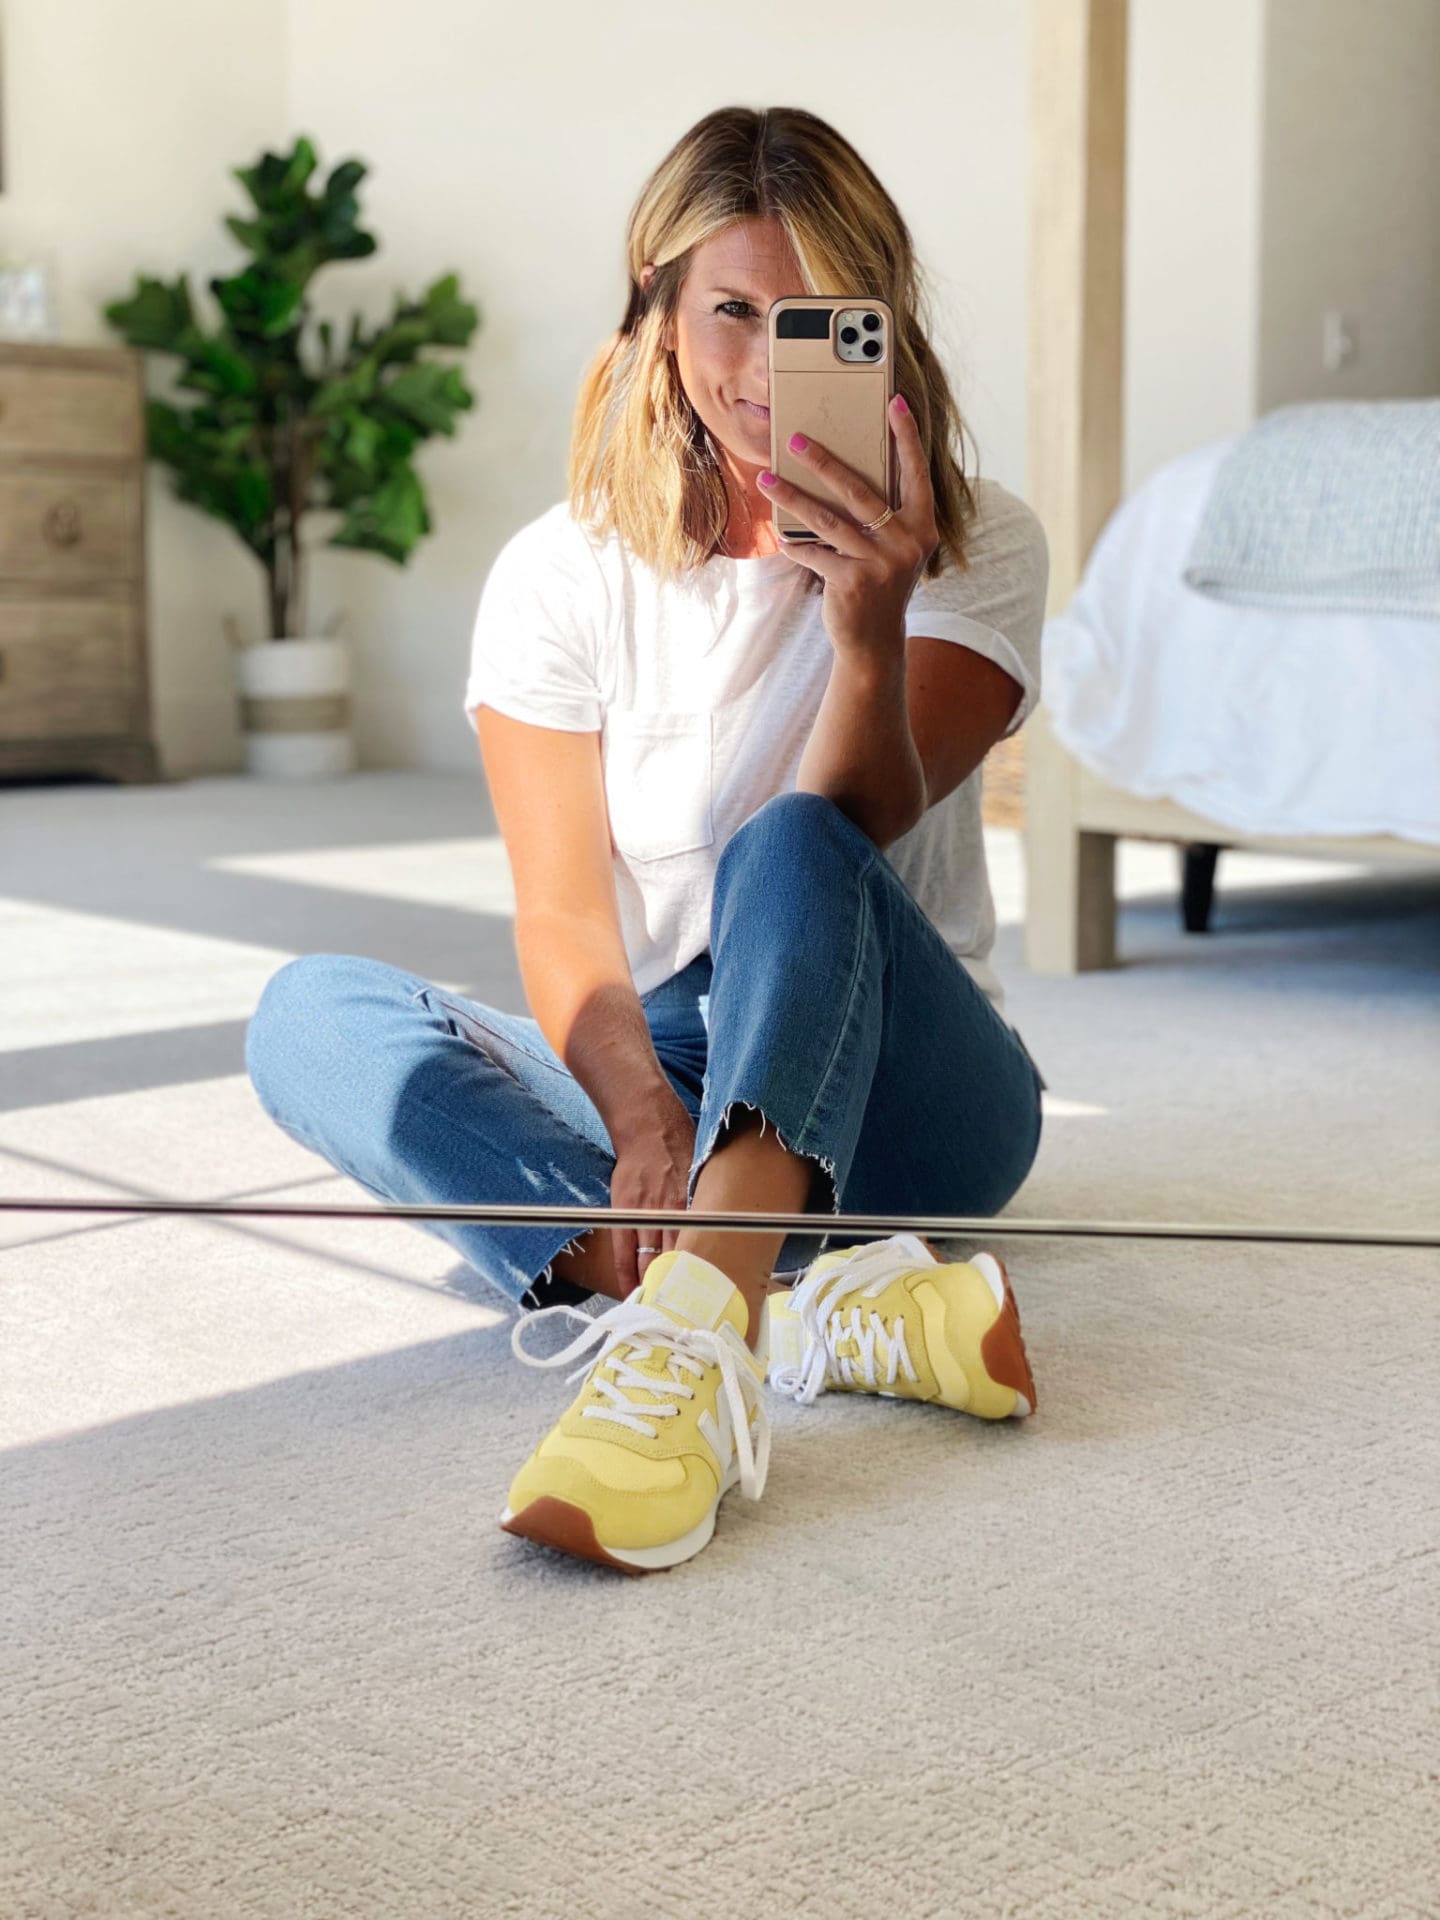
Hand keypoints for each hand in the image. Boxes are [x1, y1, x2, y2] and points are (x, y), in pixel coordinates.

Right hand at [606, 1091, 697, 1298]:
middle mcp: (672, 1213)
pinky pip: (623, 1252)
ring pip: (651, 1261)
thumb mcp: (705, 1176)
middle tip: (687, 1317)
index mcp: (696, 1206)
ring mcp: (645, 1214)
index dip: (707, 1279)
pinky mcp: (624, 1212)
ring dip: (655, 1288)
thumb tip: (732, 1225)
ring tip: (660, 1312)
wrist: (649, 1125)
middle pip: (679, 1261)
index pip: (704, 1251)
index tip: (711, 1301)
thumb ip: (711, 1204)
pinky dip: (627, 1274)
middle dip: (682, 1291)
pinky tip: (632, 1292)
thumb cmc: (683, 1147)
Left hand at [758, 395, 938, 670]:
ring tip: (766, 479)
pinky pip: (814, 552)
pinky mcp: (853, 581)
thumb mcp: (893, 549)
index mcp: (922, 527)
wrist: (873, 640)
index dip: (907, 437)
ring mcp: (881, 563)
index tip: (895, 402)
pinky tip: (780, 536)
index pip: (916, 473)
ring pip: (828, 519)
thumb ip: (884, 515)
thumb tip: (845, 470)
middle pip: (860, 490)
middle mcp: (907, 542)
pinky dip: (795, 544)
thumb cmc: (878, 583)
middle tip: (794, 439)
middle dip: (823, 461)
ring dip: (792, 496)